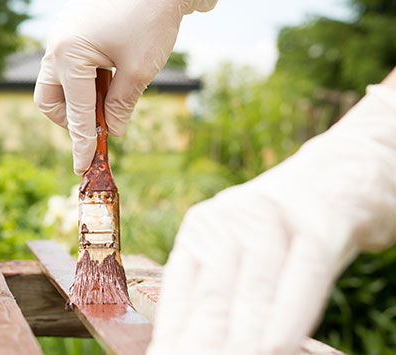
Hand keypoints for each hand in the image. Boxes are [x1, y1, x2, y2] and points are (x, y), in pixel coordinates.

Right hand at [34, 0, 215, 174]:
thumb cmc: (150, 19)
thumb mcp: (139, 70)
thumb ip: (121, 105)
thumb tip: (110, 131)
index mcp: (68, 56)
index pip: (74, 112)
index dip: (81, 143)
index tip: (83, 167)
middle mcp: (57, 46)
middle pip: (50, 98)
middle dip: (70, 118)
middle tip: (97, 125)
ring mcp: (61, 35)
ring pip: (58, 81)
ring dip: (81, 97)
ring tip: (112, 96)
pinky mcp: (72, 29)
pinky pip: (69, 63)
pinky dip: (86, 78)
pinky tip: (111, 75)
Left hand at [148, 78, 395, 353]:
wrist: (345, 174)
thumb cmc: (287, 232)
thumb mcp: (244, 258)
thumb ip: (224, 298)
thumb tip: (206, 343)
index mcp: (198, 234)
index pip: (179, 298)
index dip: (173, 337)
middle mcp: (226, 222)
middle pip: (211, 299)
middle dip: (202, 344)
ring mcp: (271, 218)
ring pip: (254, 290)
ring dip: (242, 338)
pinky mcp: (321, 223)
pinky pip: (304, 273)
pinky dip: (289, 314)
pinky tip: (276, 344)